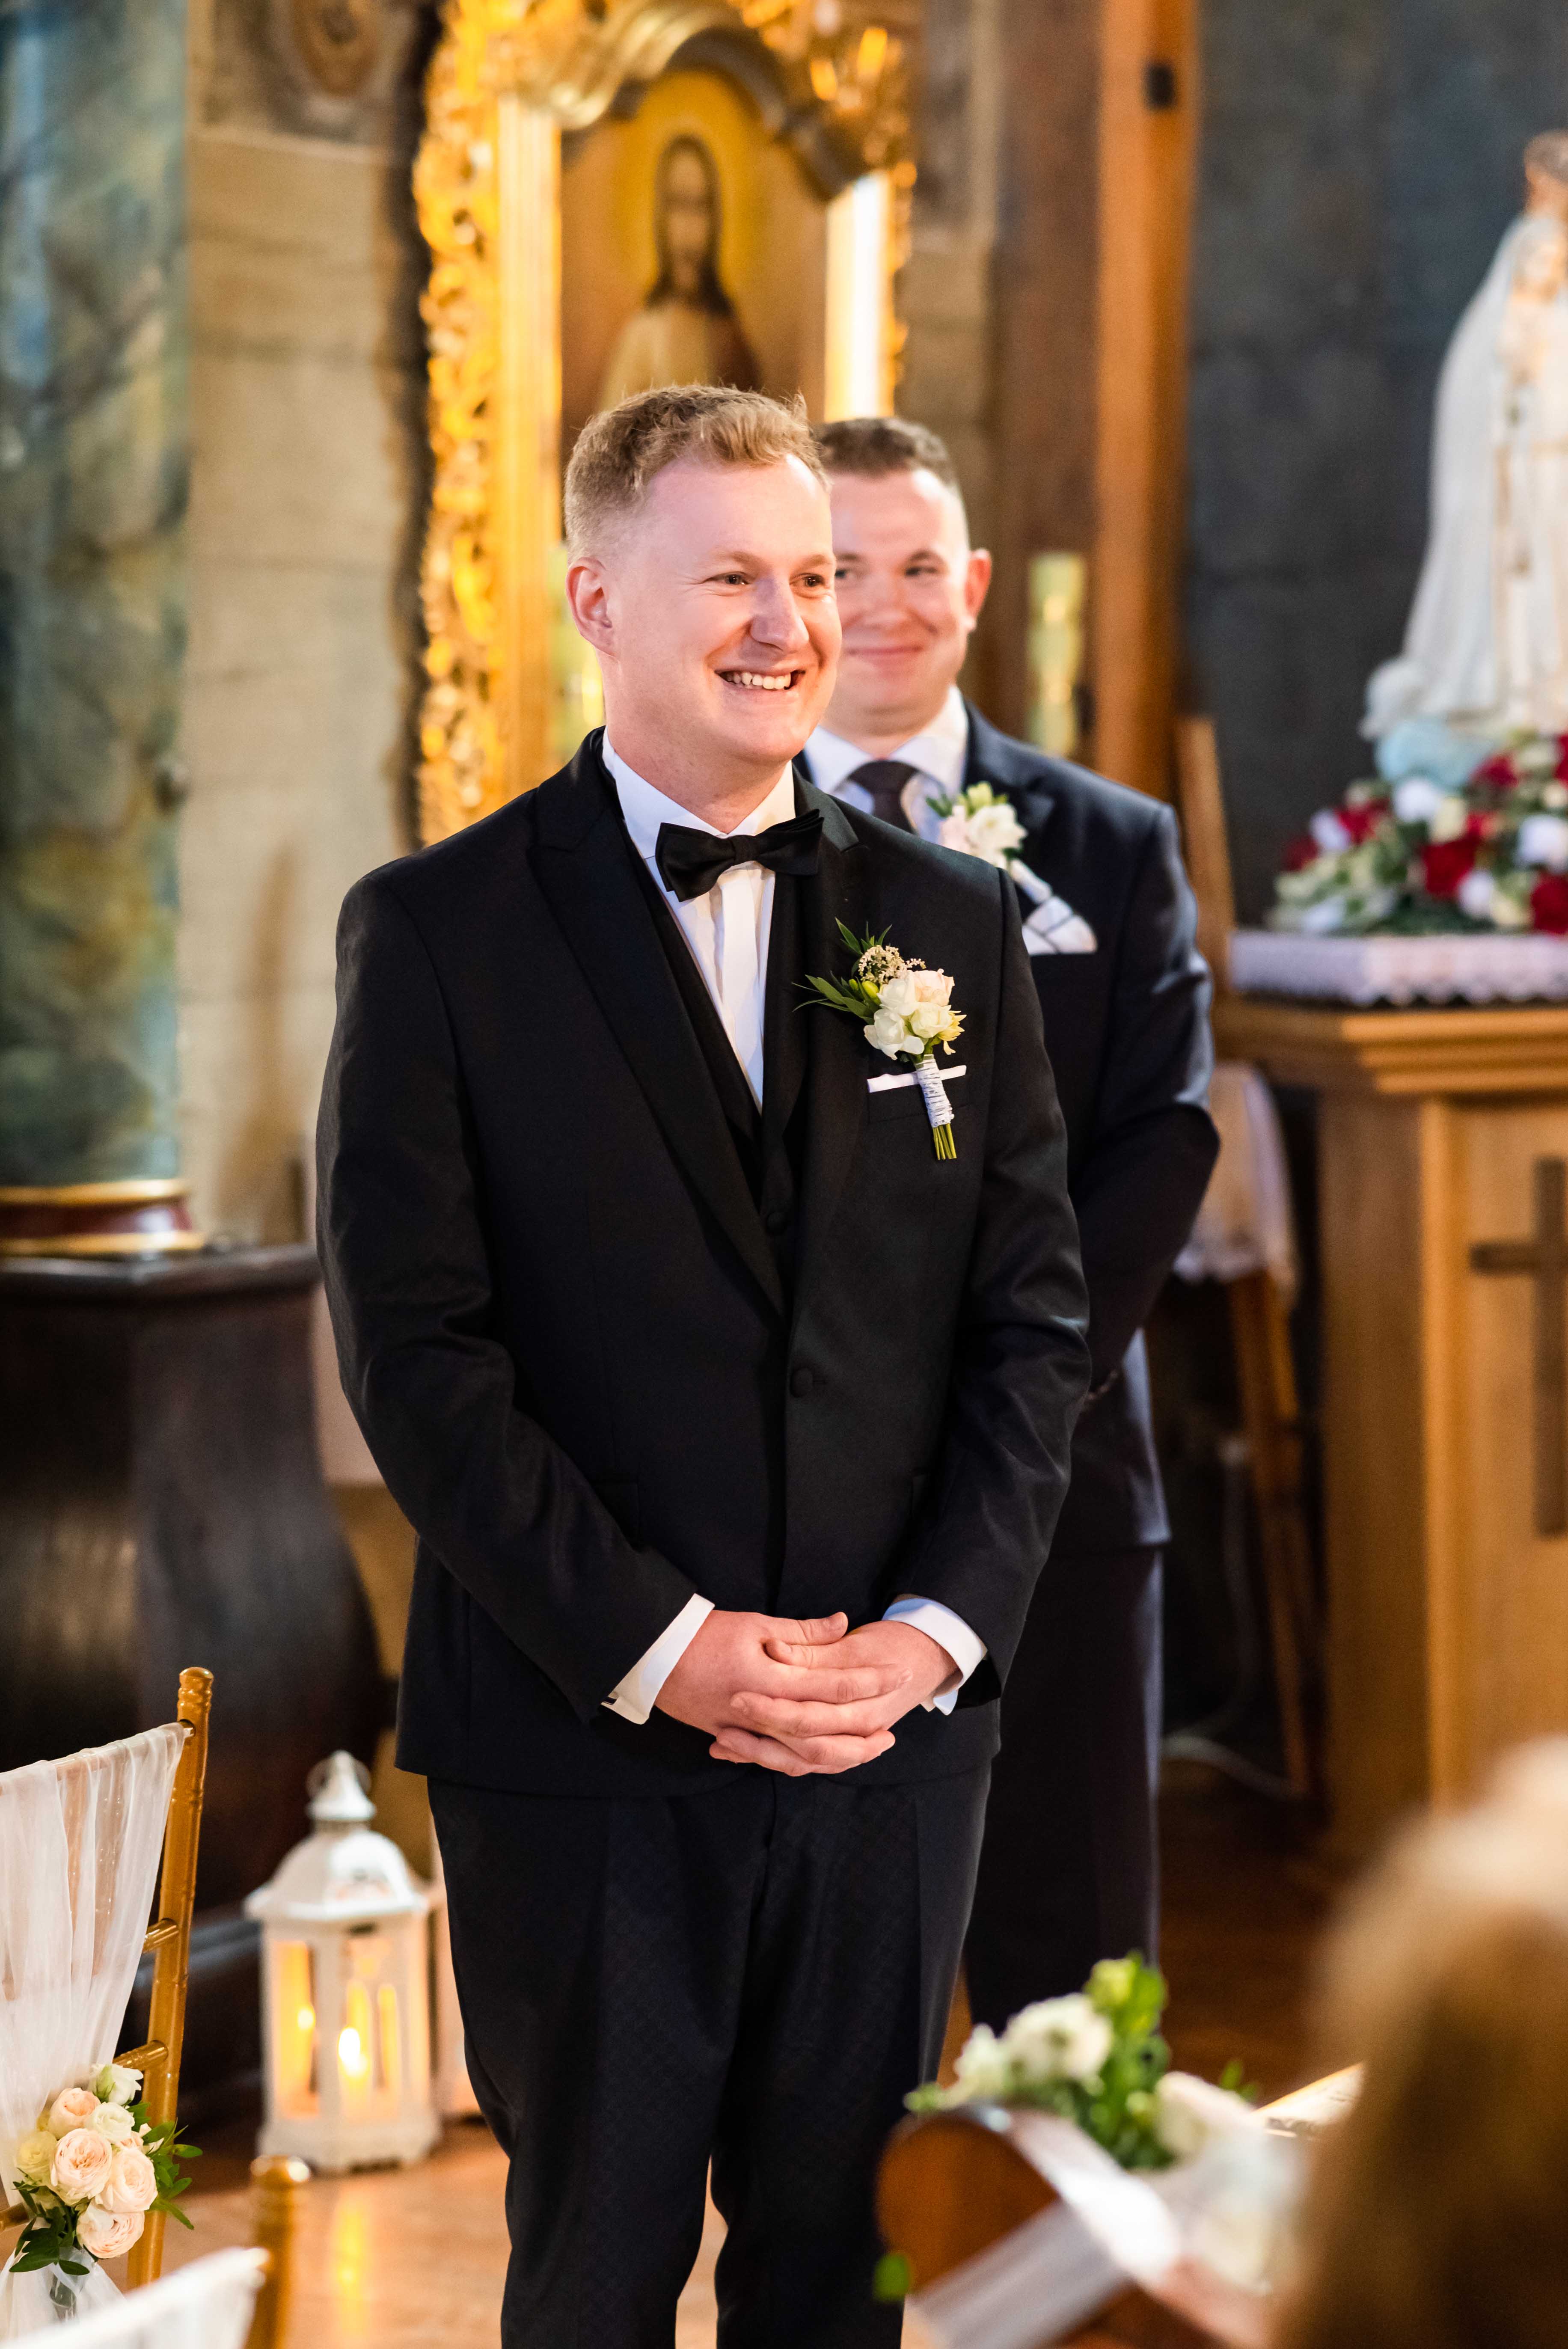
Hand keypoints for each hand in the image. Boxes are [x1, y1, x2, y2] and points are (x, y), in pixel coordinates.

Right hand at [656, 1609, 911, 1776]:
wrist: (652, 1657)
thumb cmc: (703, 1634)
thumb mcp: (754, 1623)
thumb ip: (802, 1631)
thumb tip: (843, 1624)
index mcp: (770, 1679)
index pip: (830, 1686)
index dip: (868, 1682)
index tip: (896, 1673)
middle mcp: (760, 1712)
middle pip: (822, 1736)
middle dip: (862, 1734)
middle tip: (893, 1731)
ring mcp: (746, 1732)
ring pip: (801, 1758)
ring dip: (839, 1756)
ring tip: (869, 1749)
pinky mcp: (733, 1739)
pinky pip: (775, 1761)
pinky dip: (804, 1764)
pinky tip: (826, 1759)